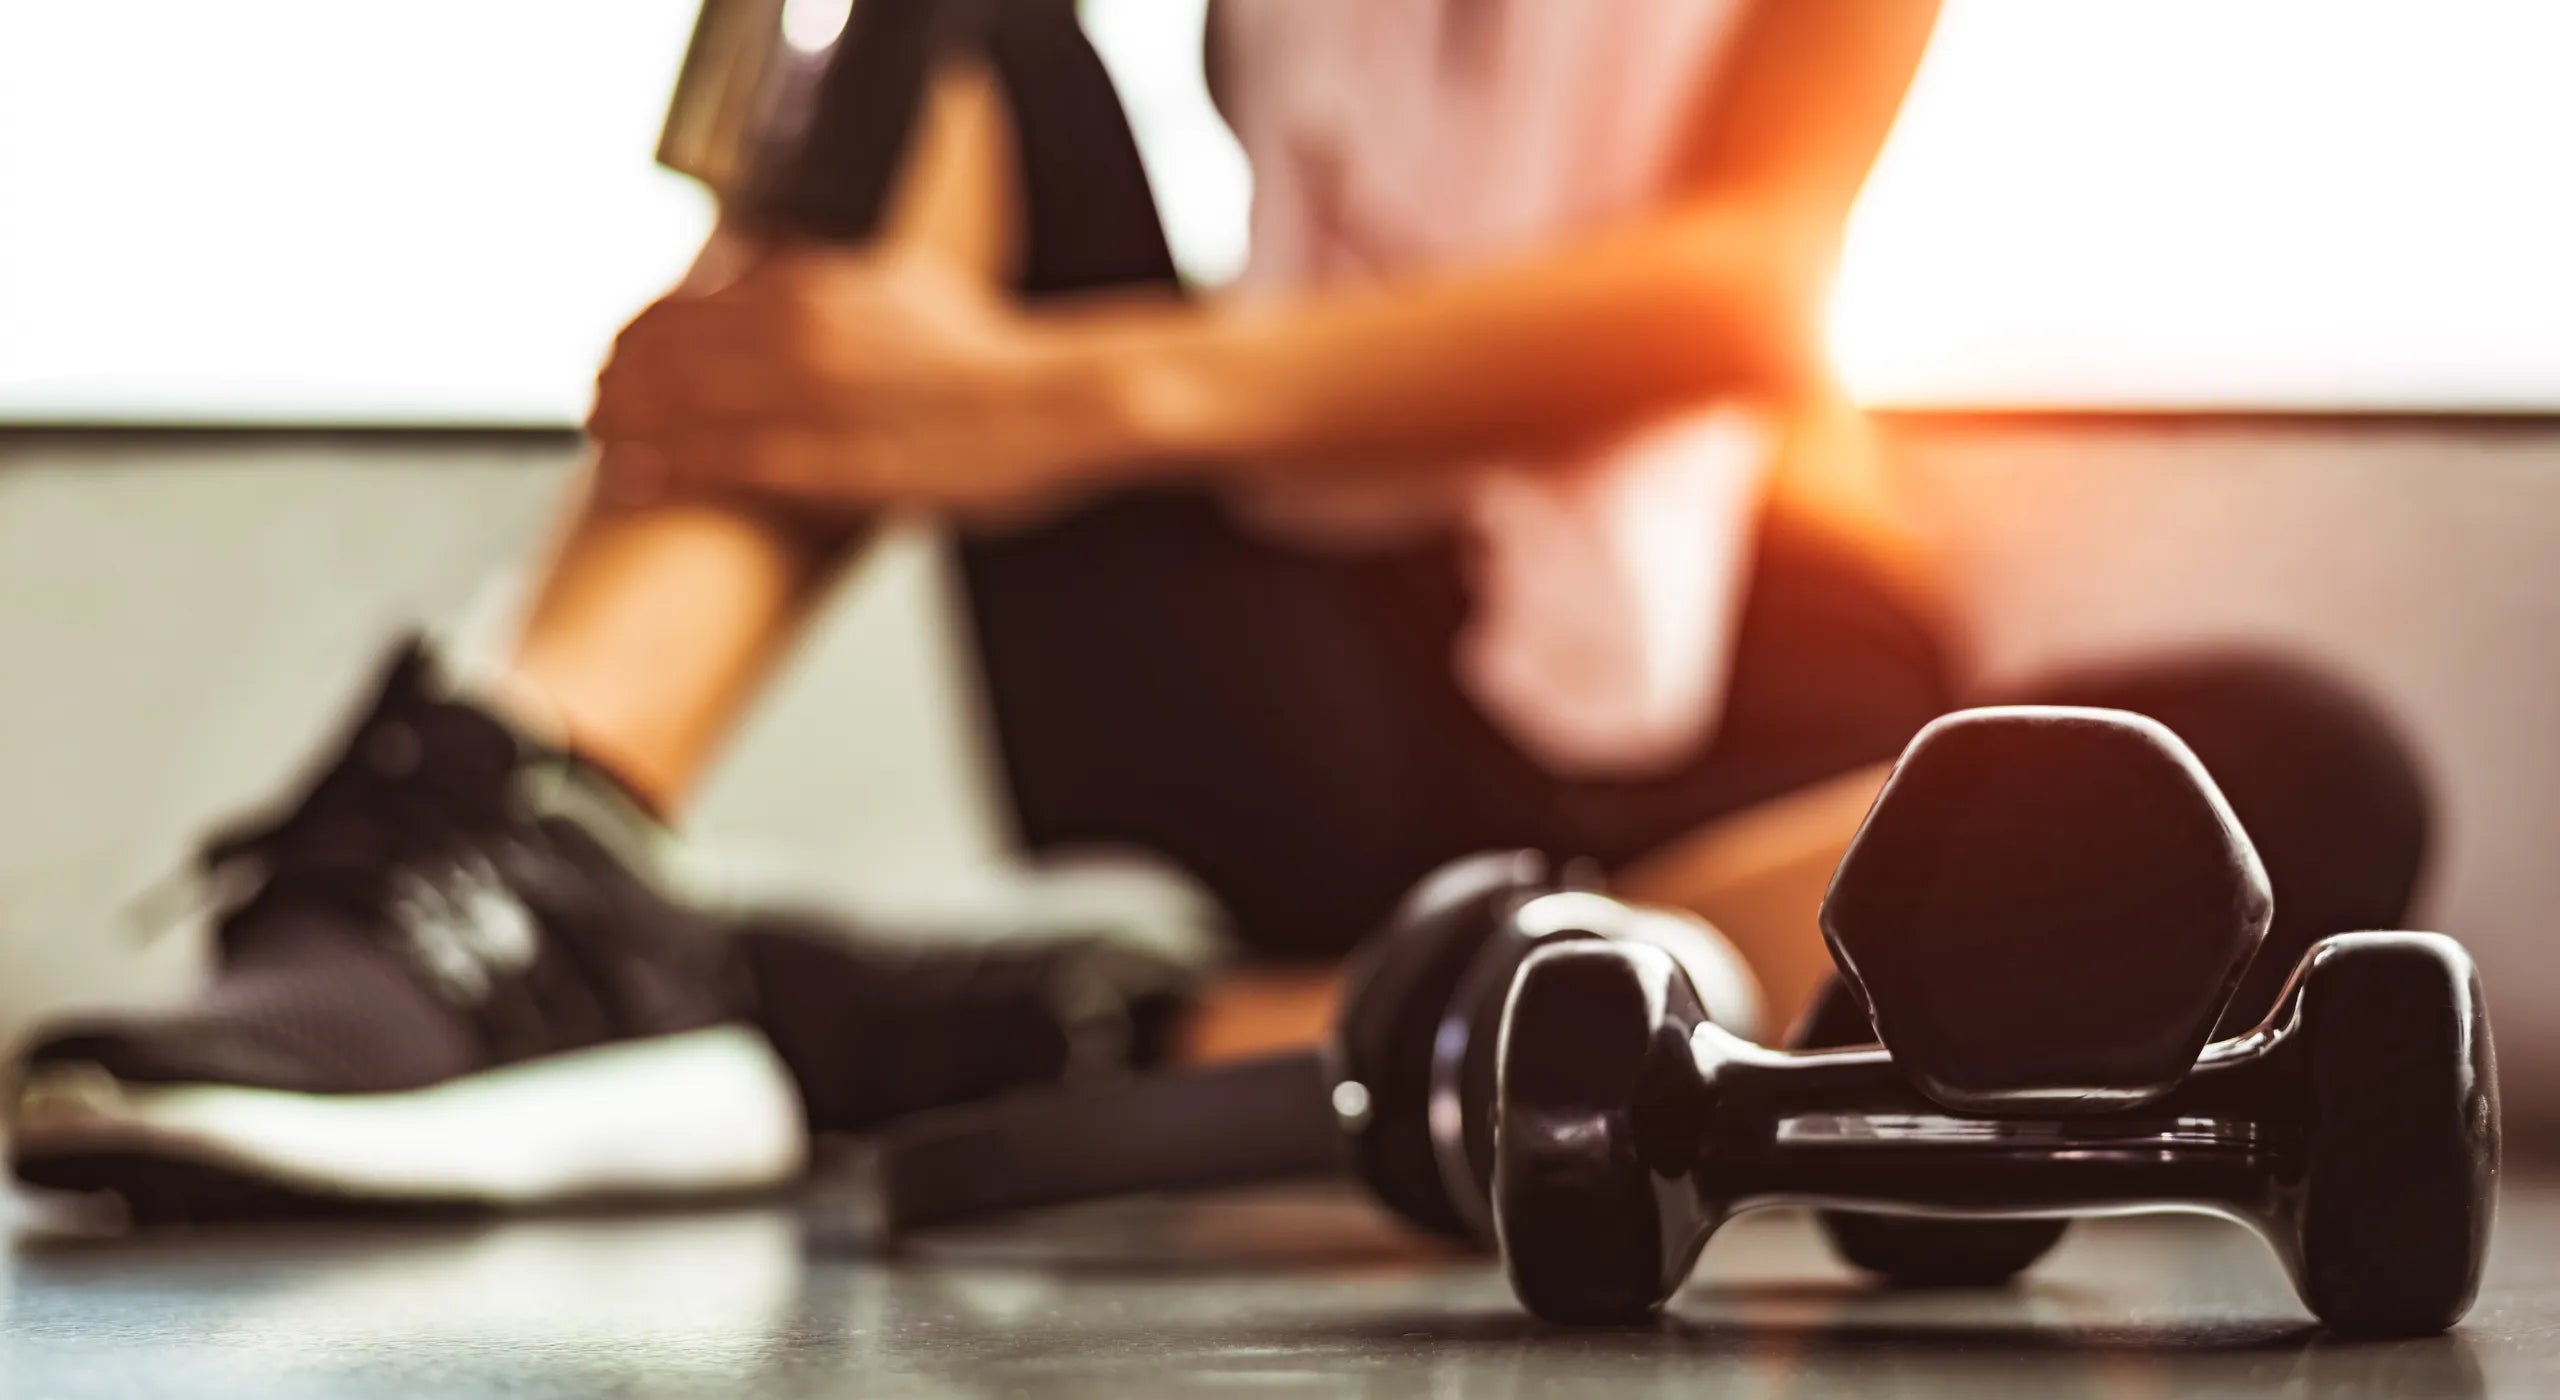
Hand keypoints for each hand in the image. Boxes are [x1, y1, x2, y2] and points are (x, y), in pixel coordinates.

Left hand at [587, 246, 1135, 518]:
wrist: (1065, 401)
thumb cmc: (995, 354)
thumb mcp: (902, 282)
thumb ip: (826, 278)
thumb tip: (767, 271)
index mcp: (817, 287)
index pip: (689, 303)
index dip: (639, 332)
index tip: (617, 352)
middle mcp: (802, 336)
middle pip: (670, 353)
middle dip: (619, 379)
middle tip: (593, 402)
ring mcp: (817, 403)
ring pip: (686, 408)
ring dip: (627, 423)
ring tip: (600, 438)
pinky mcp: (839, 466)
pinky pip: (731, 466)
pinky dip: (672, 470)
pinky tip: (633, 479)